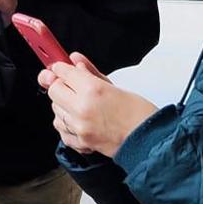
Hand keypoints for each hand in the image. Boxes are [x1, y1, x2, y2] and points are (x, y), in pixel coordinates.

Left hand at [39, 53, 155, 156]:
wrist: (148, 140)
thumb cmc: (138, 113)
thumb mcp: (114, 86)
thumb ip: (90, 72)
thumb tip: (75, 60)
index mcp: (92, 90)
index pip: (62, 72)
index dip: (61, 68)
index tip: (61, 68)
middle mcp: (82, 108)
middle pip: (54, 90)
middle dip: (60, 86)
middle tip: (72, 87)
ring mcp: (79, 127)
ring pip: (56, 110)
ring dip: (64, 106)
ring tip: (81, 106)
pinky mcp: (80, 142)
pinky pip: (61, 130)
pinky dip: (67, 124)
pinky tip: (79, 121)